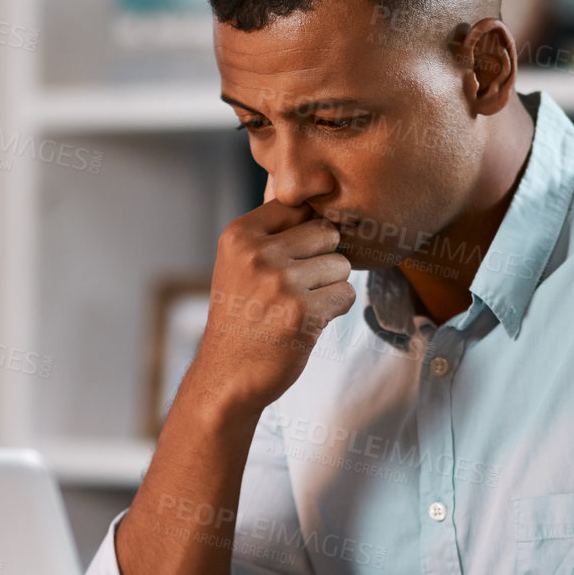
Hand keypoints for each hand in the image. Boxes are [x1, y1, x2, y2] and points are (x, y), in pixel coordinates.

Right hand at [184, 200, 354, 415]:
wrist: (228, 375)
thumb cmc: (242, 317)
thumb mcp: (239, 263)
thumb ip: (272, 231)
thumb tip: (320, 199)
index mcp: (240, 235)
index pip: (298, 206)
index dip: (306, 232)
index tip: (294, 258)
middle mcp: (258, 254)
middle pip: (326, 233)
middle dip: (323, 259)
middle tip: (300, 286)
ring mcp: (281, 283)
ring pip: (340, 265)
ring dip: (330, 287)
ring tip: (300, 306)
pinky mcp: (303, 313)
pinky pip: (345, 294)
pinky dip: (335, 309)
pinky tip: (308, 322)